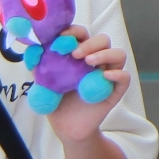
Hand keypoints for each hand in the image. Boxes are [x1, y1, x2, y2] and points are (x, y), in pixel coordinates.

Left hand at [44, 27, 129, 143]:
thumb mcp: (42, 82)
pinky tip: (104, 76)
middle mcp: (96, 62)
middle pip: (103, 40)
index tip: (62, 37)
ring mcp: (107, 75)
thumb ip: (39, 65)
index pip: (83, 34)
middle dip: (90, 43)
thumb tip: (33, 48)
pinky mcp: (115, 92)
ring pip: (119, 55)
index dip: (75, 31)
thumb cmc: (56, 102)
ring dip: (105, 54)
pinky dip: (117, 74)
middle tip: (75, 54)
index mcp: (79, 55)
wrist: (66, 128)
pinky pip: (124, 78)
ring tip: (88, 62)